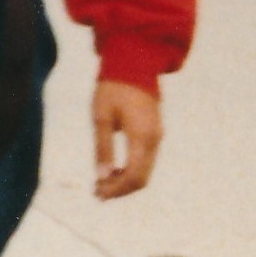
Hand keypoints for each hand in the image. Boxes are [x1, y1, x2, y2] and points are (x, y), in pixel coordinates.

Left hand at [93, 77, 164, 200]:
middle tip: (97, 193)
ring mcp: (157, 136)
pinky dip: (131, 170)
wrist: (134, 63)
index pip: (133, 176)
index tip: (98, 193)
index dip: (116, 189)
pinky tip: (114, 170)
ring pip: (145, 171)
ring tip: (102, 183)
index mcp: (142, 136)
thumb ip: (103, 149)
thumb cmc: (113, 88)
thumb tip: (102, 176)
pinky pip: (146, 160)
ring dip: (125, 182)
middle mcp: (154, 139)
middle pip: (141, 179)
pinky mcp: (155, 132)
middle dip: (119, 190)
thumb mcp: (101, 118)